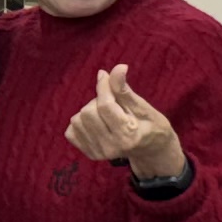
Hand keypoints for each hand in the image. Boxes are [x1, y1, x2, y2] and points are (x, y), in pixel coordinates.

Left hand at [64, 65, 184, 181]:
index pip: (104, 105)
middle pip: (87, 112)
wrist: (151, 150)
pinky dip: (81, 123)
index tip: (105, 76)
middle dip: (97, 101)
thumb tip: (118, 67)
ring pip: (77, 120)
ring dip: (89, 111)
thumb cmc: (150, 124)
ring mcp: (99, 153)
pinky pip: (71, 132)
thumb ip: (124, 89)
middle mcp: (110, 147)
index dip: (103, 86)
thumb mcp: (142, 106)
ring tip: (105, 114)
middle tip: (112, 103)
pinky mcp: (90, 154)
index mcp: (127, 134)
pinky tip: (96, 124)